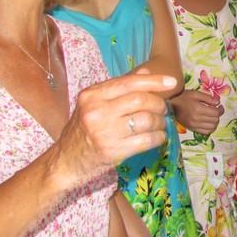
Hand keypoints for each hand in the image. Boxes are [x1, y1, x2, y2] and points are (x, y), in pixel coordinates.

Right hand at [50, 69, 174, 189]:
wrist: (64, 163)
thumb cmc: (82, 130)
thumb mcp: (93, 104)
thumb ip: (119, 89)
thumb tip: (147, 73)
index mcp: (92, 95)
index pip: (129, 82)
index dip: (154, 81)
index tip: (171, 82)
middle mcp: (96, 111)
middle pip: (140, 100)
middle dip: (158, 103)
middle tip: (162, 109)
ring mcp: (104, 132)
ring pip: (146, 120)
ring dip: (160, 121)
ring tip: (159, 123)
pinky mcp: (113, 152)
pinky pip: (146, 140)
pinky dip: (158, 137)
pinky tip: (158, 137)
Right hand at [169, 90, 223, 133]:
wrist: (170, 105)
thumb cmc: (182, 97)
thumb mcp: (195, 93)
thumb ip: (208, 98)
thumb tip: (218, 102)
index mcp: (198, 109)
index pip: (216, 113)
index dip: (220, 109)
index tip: (219, 105)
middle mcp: (197, 119)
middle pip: (215, 120)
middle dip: (218, 115)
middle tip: (215, 109)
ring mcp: (194, 125)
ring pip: (212, 127)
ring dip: (215, 121)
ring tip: (212, 115)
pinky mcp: (192, 129)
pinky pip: (206, 132)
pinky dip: (210, 128)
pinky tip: (208, 122)